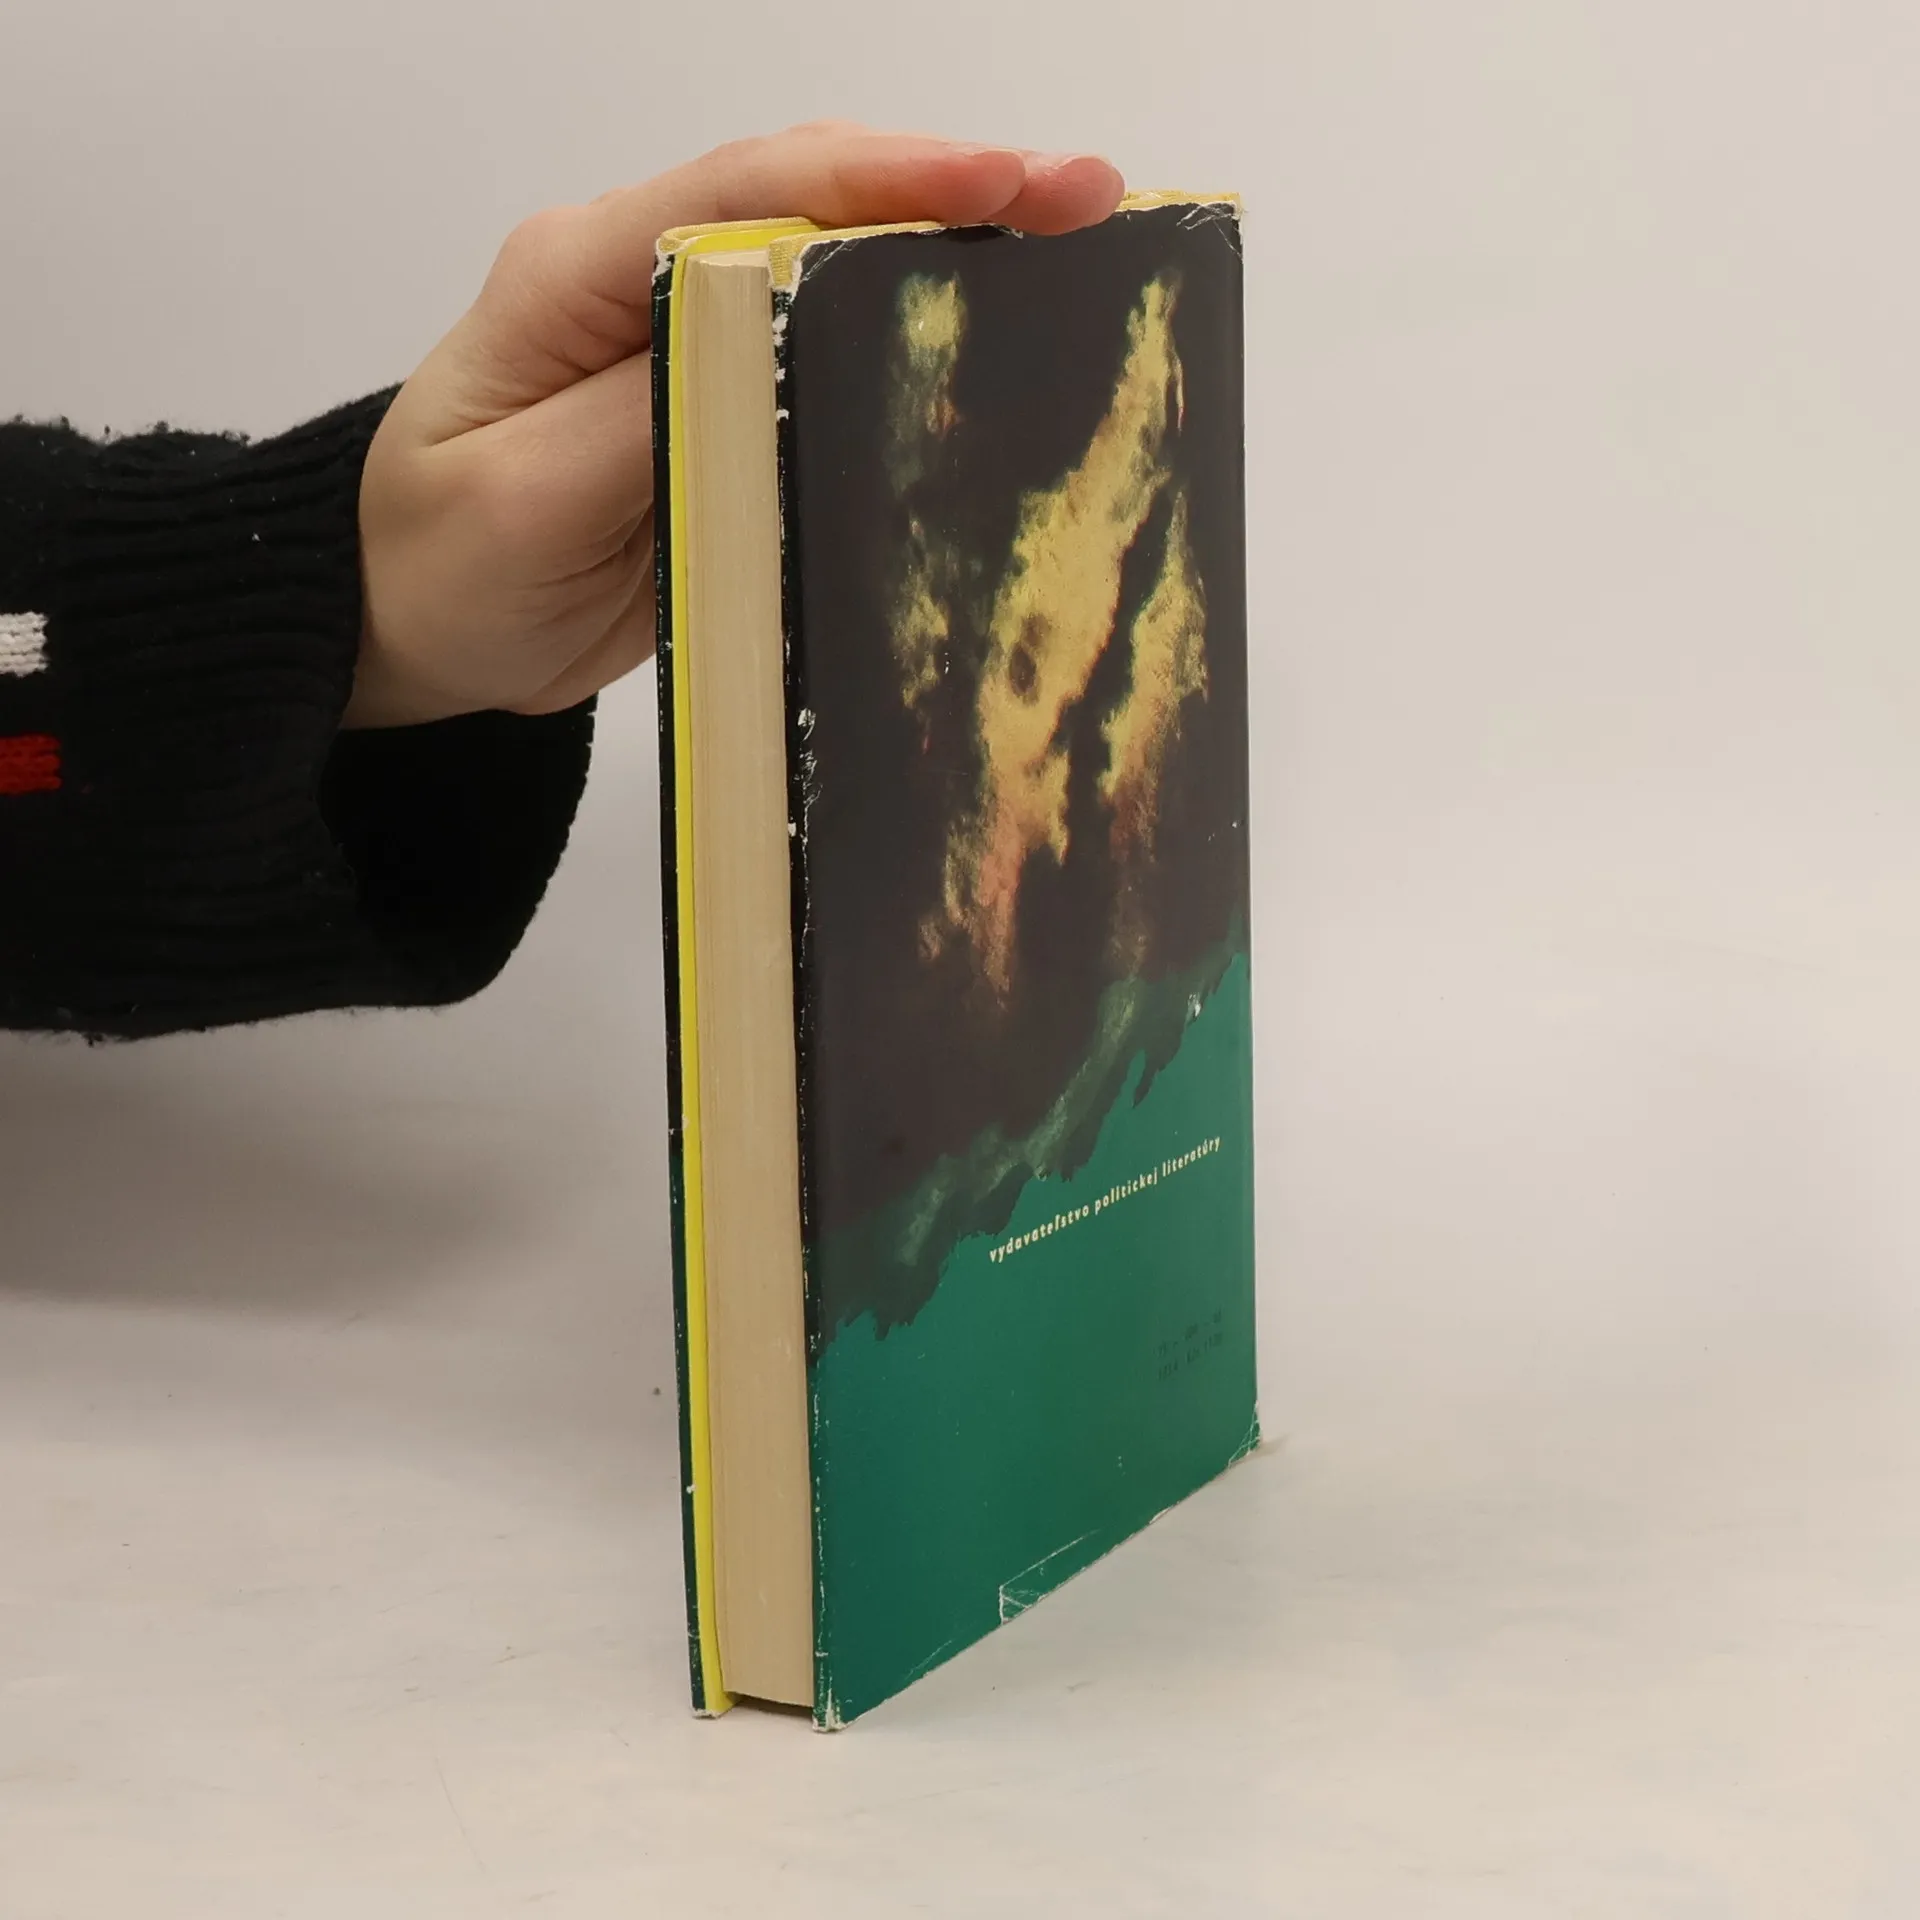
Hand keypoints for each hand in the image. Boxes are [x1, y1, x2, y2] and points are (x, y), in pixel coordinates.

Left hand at [348, 123, 1125, 727]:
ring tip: (1083, 257)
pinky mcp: (713, 410)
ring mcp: (681, 341)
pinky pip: (822, 362)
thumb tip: (773, 344)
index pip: (750, 191)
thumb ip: (650, 414)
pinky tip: (993, 352)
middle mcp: (639, 281)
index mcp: (579, 274)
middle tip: (1095, 203)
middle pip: (812, 202)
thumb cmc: (441, 563)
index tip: (1014, 184)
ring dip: (951, 257)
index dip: (890, 178)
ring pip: (831, 273)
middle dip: (956, 190)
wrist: (405, 625)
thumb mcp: (525, 499)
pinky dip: (910, 346)